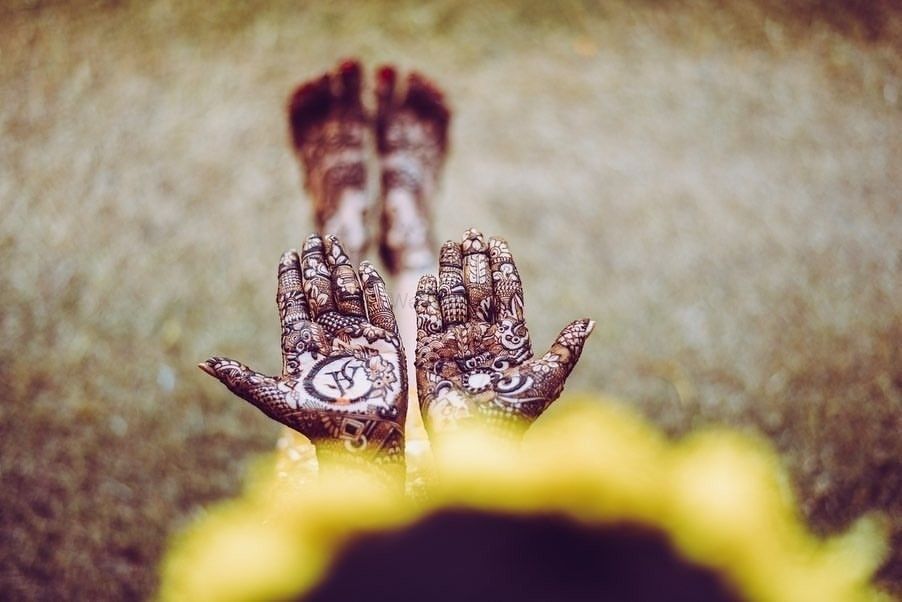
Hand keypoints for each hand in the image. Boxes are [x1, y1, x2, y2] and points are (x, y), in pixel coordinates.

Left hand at [200, 234, 406, 480]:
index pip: (293, 304)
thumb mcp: (275, 399)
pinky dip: (374, 290)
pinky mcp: (386, 346)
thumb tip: (202, 363)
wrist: (358, 442)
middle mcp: (329, 338)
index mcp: (302, 346)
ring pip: (348, 295)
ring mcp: (358, 340)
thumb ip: (241, 378)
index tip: (287, 254)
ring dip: (341, 270)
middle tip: (312, 239)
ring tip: (334, 246)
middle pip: (320, 293)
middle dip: (316, 266)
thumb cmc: (316, 424)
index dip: (290, 279)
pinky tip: (366, 270)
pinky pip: (379, 311)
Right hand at [415, 229, 593, 434]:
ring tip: (452, 244)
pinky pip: (427, 321)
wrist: (476, 442)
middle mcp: (482, 338)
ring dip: (452, 271)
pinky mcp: (429, 355)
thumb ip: (565, 348)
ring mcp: (455, 345)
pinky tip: (428, 280)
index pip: (507, 295)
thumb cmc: (515, 414)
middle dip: (476, 262)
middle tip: (472, 234)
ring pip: (454, 299)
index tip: (498, 243)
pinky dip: (426, 301)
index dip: (502, 268)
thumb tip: (590, 321)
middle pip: (479, 290)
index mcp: (510, 340)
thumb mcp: (547, 379)